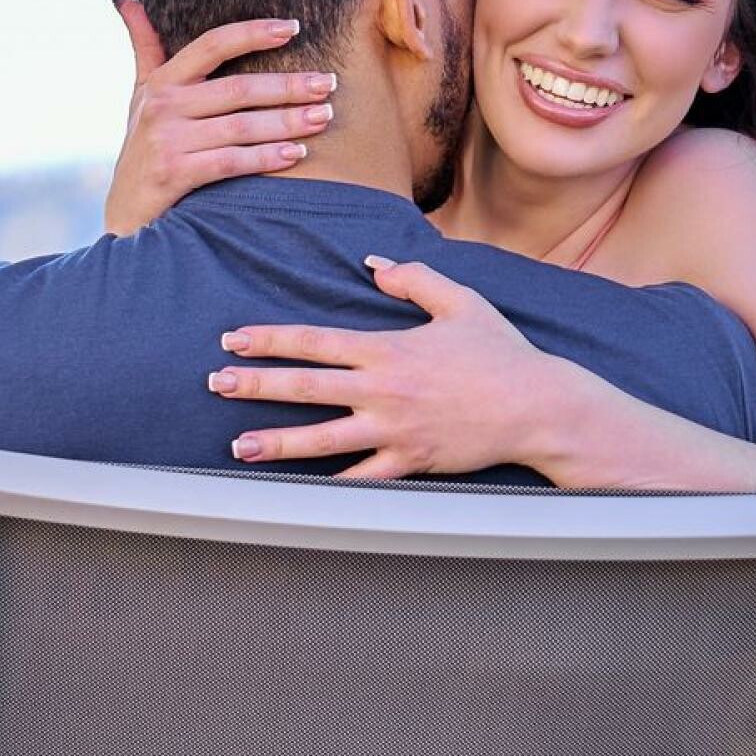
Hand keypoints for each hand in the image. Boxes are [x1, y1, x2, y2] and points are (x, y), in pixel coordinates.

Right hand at [103, 0, 338, 235]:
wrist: (124, 213)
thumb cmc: (142, 150)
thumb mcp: (139, 96)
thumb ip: (143, 48)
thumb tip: (125, 0)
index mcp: (161, 82)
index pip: (212, 45)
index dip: (253, 33)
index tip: (294, 27)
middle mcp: (163, 106)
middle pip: (237, 88)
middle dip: (288, 85)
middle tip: (327, 84)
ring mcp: (167, 141)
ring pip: (240, 126)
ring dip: (287, 121)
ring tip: (323, 116)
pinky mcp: (174, 174)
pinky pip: (231, 161)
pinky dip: (266, 157)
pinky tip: (297, 153)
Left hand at [207, 257, 562, 478]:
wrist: (539, 406)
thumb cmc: (502, 353)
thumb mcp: (460, 302)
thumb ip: (413, 279)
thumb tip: (373, 265)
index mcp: (388, 349)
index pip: (313, 341)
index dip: (268, 340)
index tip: (233, 340)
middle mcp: (383, 390)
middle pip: (305, 387)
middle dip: (255, 385)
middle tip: (216, 384)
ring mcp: (394, 430)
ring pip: (322, 439)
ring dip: (275, 443)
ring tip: (237, 447)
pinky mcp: (411, 462)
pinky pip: (362, 478)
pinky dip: (329, 485)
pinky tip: (296, 490)